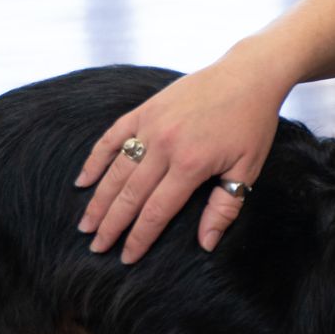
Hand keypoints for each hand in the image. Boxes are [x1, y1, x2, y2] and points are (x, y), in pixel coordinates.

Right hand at [75, 50, 291, 263]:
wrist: (248, 75)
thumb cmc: (252, 124)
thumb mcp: (248, 169)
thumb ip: (224, 207)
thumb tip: (206, 244)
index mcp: (191, 164)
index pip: (157, 211)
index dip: (139, 237)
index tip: (126, 258)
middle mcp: (165, 145)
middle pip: (130, 194)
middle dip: (111, 225)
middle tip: (96, 248)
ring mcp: (151, 124)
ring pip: (116, 170)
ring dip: (98, 200)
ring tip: (86, 225)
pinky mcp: (145, 109)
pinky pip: (112, 137)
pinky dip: (95, 159)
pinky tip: (83, 181)